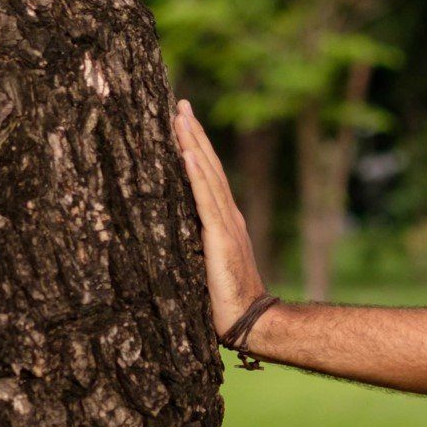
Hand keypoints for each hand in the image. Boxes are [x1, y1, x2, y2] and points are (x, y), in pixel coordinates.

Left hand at [173, 99, 268, 340]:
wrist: (252, 322)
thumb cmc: (227, 303)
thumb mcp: (208, 266)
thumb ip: (199, 246)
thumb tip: (175, 235)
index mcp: (225, 223)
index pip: (208, 177)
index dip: (196, 148)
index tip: (182, 121)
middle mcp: (228, 218)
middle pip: (209, 167)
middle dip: (194, 134)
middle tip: (181, 104)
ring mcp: (226, 227)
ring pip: (207, 177)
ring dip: (193, 145)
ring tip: (180, 117)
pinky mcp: (220, 240)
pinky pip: (205, 202)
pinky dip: (196, 176)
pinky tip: (186, 154)